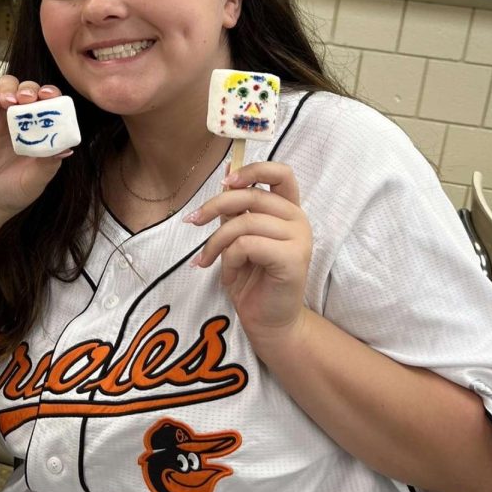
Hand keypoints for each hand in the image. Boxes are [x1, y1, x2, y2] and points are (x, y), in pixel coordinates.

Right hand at [0, 78, 72, 219]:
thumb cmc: (12, 189)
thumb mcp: (36, 180)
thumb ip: (49, 163)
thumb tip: (65, 148)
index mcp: (40, 130)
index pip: (50, 104)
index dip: (52, 96)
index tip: (52, 97)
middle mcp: (22, 119)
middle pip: (30, 89)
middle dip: (32, 89)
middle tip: (30, 98)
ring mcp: (0, 115)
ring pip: (7, 85)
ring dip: (11, 87)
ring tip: (11, 101)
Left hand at [185, 161, 312, 351]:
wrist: (268, 322)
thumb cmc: (252, 280)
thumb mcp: (239, 238)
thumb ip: (237, 210)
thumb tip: (226, 175)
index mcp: (288, 210)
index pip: (281, 173)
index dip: (253, 169)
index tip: (226, 182)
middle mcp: (298, 219)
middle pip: (252, 194)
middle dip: (214, 206)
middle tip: (192, 221)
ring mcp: (299, 238)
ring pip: (244, 222)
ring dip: (216, 242)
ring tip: (206, 260)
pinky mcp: (293, 258)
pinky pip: (247, 244)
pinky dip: (229, 258)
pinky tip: (228, 275)